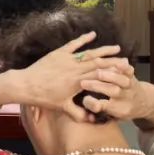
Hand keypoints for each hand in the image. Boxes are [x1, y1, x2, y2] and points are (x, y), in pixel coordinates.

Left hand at [0, 32, 129, 120]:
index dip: (115, 74)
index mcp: (79, 82)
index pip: (101, 76)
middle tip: (127, 61)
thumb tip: (94, 120)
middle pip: (99, 63)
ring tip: (117, 48)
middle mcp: (76, 68)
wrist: (26, 85)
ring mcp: (67, 59)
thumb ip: (80, 114)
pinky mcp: (58, 53)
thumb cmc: (44, 98)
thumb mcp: (63, 108)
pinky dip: (83, 39)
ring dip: (103, 50)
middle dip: (114, 62)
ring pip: (89, 53)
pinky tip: (93, 34)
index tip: (127, 72)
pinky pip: (73, 44)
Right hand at [78, 58, 148, 121]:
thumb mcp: (113, 116)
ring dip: (108, 75)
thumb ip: (99, 112)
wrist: (145, 102)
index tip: (84, 99)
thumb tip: (85, 110)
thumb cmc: (123, 109)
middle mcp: (125, 98)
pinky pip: (129, 71)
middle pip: (112, 91)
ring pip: (121, 80)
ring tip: (95, 72)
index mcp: (119, 109)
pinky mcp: (132, 76)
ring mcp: (130, 86)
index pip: (105, 107)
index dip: (93, 104)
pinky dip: (123, 66)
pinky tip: (116, 62)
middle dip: (97, 86)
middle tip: (82, 83)